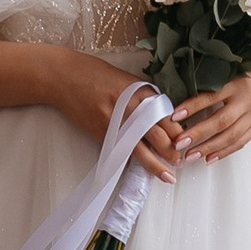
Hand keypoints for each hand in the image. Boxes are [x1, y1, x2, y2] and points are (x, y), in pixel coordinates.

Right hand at [45, 49, 183, 178]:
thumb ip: (144, 98)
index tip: (186, 141)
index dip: (179, 131)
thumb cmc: (96, 75)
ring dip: (155, 163)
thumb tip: (163, 116)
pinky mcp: (100, 132)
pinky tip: (141, 171)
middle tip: (181, 161)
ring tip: (168, 175)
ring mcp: (114, 122)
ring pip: (140, 148)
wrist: (64, 77)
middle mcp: (130, 107)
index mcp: (140, 92)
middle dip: (172, 151)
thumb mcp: (126, 81)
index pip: (166, 115)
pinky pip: (120, 151)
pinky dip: (131, 162)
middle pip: (157, 133)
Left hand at [173, 69, 250, 161]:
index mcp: (236, 83)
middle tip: (179, 143)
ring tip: (190, 155)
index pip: (211, 97)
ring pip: (231, 136)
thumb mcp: (223, 74)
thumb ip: (205, 85)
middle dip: (198, 134)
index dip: (192, 107)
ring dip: (209, 148)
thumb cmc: (238, 74)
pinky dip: (223, 152)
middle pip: (222, 121)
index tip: (174, 117)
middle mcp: (247, 99)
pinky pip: (240, 142)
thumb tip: (175, 101)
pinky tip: (208, 158)